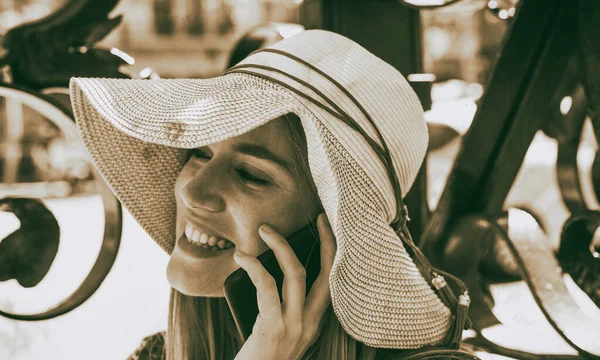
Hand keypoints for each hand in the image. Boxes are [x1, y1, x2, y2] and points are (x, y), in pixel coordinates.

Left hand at [233, 213, 335, 359]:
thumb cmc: (261, 356)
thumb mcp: (281, 330)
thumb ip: (284, 305)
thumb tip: (271, 269)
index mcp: (315, 322)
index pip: (333, 281)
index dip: (333, 252)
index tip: (327, 228)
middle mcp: (311, 323)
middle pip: (326, 272)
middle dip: (324, 240)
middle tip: (316, 218)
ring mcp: (294, 325)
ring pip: (295, 274)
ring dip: (279, 246)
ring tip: (264, 231)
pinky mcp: (273, 327)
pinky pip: (267, 287)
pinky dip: (254, 266)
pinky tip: (242, 257)